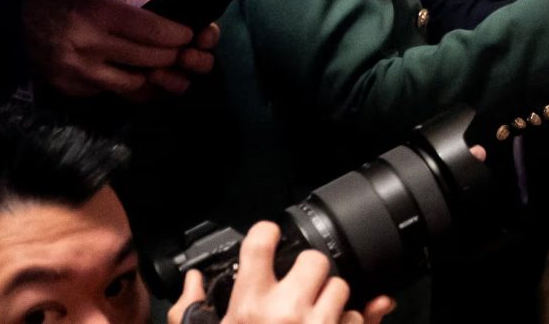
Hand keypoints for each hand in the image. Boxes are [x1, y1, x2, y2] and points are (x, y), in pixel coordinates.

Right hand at [23, 0, 215, 100]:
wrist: (1, 7)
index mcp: (93, 13)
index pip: (152, 32)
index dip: (178, 34)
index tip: (189, 32)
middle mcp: (84, 46)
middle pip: (147, 59)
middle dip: (172, 55)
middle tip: (184, 48)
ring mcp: (72, 71)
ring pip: (131, 84)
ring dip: (153, 75)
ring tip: (164, 64)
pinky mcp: (64, 86)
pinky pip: (107, 91)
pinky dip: (126, 84)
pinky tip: (136, 72)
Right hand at [170, 223, 393, 323]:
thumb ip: (190, 311)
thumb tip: (192, 282)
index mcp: (248, 306)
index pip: (260, 243)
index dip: (265, 234)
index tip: (268, 237)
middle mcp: (286, 311)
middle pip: (314, 260)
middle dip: (308, 272)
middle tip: (296, 290)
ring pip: (340, 286)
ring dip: (330, 299)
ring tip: (310, 318)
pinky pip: (358, 316)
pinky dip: (347, 323)